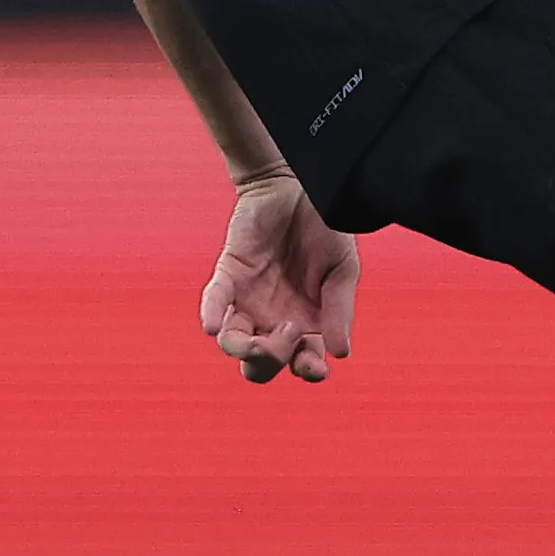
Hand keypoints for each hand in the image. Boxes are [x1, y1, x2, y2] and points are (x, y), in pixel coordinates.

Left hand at [202, 172, 357, 382]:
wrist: (301, 184)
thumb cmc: (326, 228)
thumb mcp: (342, 269)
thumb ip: (339, 310)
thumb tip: (341, 353)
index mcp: (306, 323)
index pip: (301, 362)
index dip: (307, 371)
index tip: (316, 367)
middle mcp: (273, 319)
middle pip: (261, 365)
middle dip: (272, 360)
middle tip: (290, 331)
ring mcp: (248, 300)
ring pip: (233, 343)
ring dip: (244, 349)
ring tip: (260, 338)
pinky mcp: (228, 274)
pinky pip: (214, 301)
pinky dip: (212, 315)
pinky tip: (213, 326)